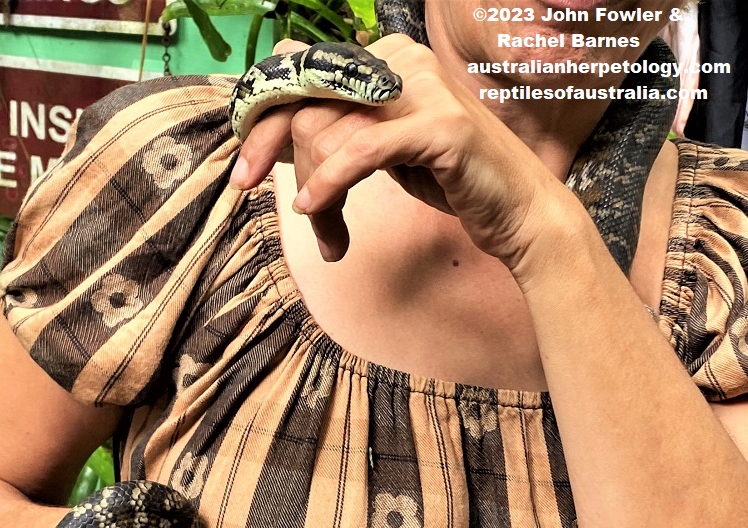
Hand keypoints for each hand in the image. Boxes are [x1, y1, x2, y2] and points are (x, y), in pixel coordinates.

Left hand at [230, 35, 571, 268]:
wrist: (515, 212)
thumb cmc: (448, 181)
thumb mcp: (381, 149)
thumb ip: (337, 130)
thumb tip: (272, 130)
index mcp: (384, 59)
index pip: (299, 73)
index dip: (262, 119)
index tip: (246, 167)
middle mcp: (399, 61)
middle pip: (306, 104)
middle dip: (287, 163)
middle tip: (289, 208)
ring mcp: (421, 89)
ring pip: (328, 132)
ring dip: (320, 194)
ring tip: (332, 235)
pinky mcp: (438, 127)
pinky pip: (360, 150)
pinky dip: (330, 182)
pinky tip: (316, 211)